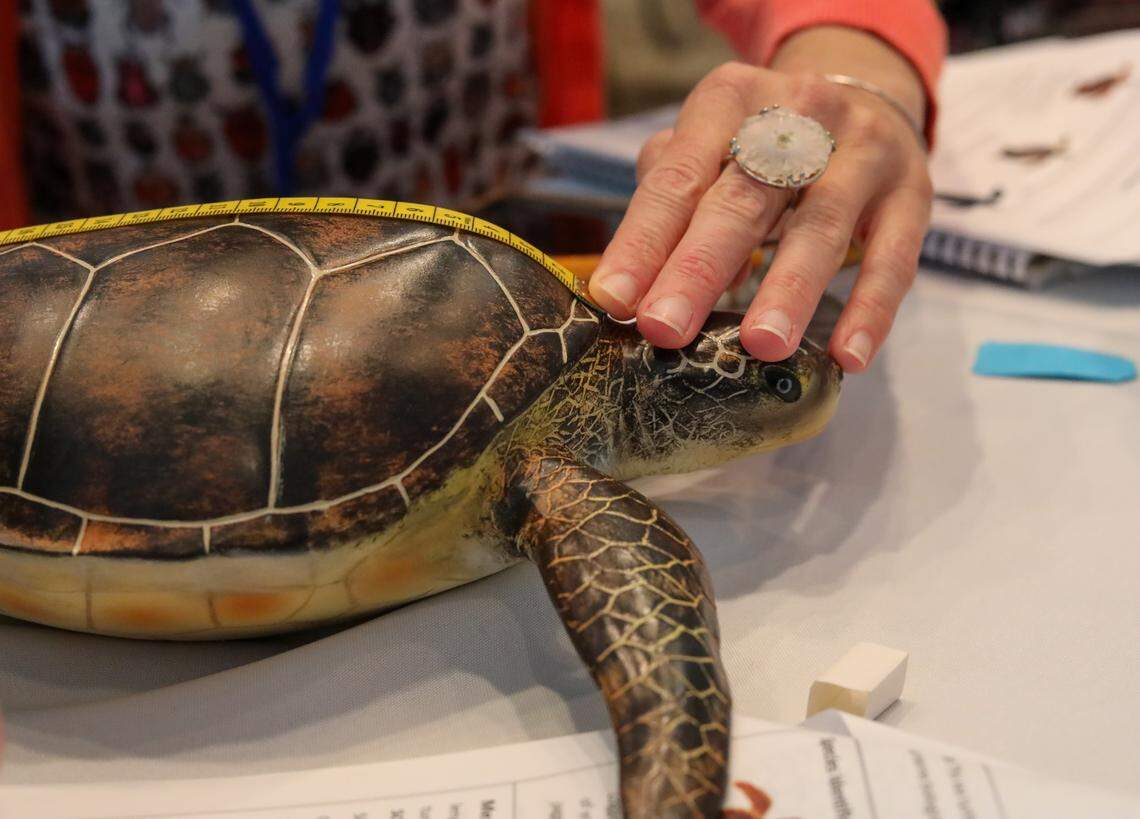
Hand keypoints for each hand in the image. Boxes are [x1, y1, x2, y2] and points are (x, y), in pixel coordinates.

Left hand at [588, 29, 932, 372]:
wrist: (868, 100)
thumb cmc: (763, 144)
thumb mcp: (711, 146)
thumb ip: (674, 201)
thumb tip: (643, 282)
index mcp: (729, 100)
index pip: (679, 177)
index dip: (644, 241)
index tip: (614, 300)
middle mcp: (799, 114)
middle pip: (742, 199)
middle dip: (698, 268)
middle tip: (664, 329)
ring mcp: (863, 151)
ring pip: (820, 225)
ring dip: (788, 290)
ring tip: (761, 346)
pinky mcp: (912, 192)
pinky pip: (894, 257)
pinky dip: (870, 309)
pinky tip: (847, 356)